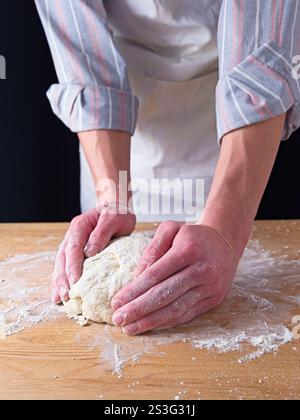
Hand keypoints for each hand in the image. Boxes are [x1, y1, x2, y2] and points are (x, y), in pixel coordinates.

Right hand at [51, 208, 135, 303]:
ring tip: (59, 299)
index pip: (73, 248)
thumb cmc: (117, 213)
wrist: (116, 206)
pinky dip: (63, 279)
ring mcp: (72, 244)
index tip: (74, 282)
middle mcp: (72, 236)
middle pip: (63, 259)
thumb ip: (101, 234)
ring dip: (59, 282)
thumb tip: (89, 252)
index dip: (72, 266)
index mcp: (79, 227)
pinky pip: (66, 266)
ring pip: (61, 264)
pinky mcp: (77, 252)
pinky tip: (61, 292)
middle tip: (65, 296)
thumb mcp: (113, 220)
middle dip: (62, 279)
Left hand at [111, 221, 238, 334]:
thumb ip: (152, 249)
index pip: (155, 275)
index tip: (116, 302)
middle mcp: (201, 269)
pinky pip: (187, 314)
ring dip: (151, 321)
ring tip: (131, 328)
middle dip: (138, 309)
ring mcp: (209, 287)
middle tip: (118, 319)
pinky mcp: (214, 299)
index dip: (133, 291)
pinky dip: (167, 322)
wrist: (226, 242)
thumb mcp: (171, 229)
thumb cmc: (193, 236)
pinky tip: (151, 325)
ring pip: (176, 309)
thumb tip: (137, 275)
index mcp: (187, 249)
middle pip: (164, 295)